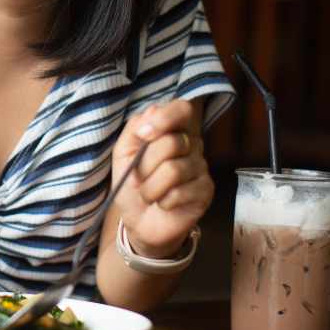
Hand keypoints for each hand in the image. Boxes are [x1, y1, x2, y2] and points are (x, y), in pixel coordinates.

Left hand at [110, 100, 212, 258]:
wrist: (138, 220)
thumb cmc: (132, 183)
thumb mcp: (123, 153)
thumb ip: (135, 128)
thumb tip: (153, 112)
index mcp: (172, 130)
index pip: (182, 109)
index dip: (165, 118)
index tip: (144, 135)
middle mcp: (191, 144)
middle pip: (172, 143)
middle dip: (145, 165)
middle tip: (139, 179)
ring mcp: (201, 167)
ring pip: (174, 170)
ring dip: (151, 187)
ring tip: (149, 194)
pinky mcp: (206, 190)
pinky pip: (181, 192)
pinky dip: (163, 200)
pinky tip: (163, 203)